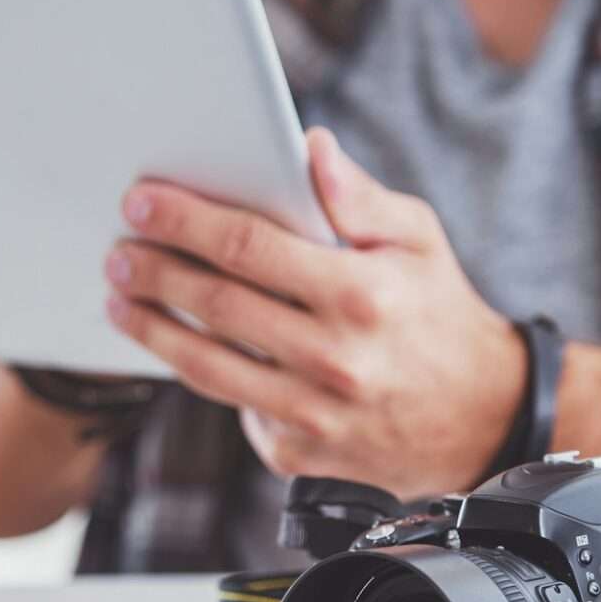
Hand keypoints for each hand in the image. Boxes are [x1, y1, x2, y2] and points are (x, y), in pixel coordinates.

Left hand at [104, 127, 525, 498]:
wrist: (482, 418)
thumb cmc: (439, 311)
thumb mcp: (419, 239)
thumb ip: (359, 196)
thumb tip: (309, 147)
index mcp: (363, 294)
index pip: (250, 247)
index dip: (186, 221)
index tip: (142, 201)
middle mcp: (335, 358)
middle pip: (216, 304)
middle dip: (154, 271)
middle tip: (119, 251)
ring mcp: (314, 414)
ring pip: (207, 367)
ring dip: (153, 329)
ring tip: (121, 299)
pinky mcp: (299, 454)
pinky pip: (234, 407)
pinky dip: (201, 375)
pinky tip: (177, 345)